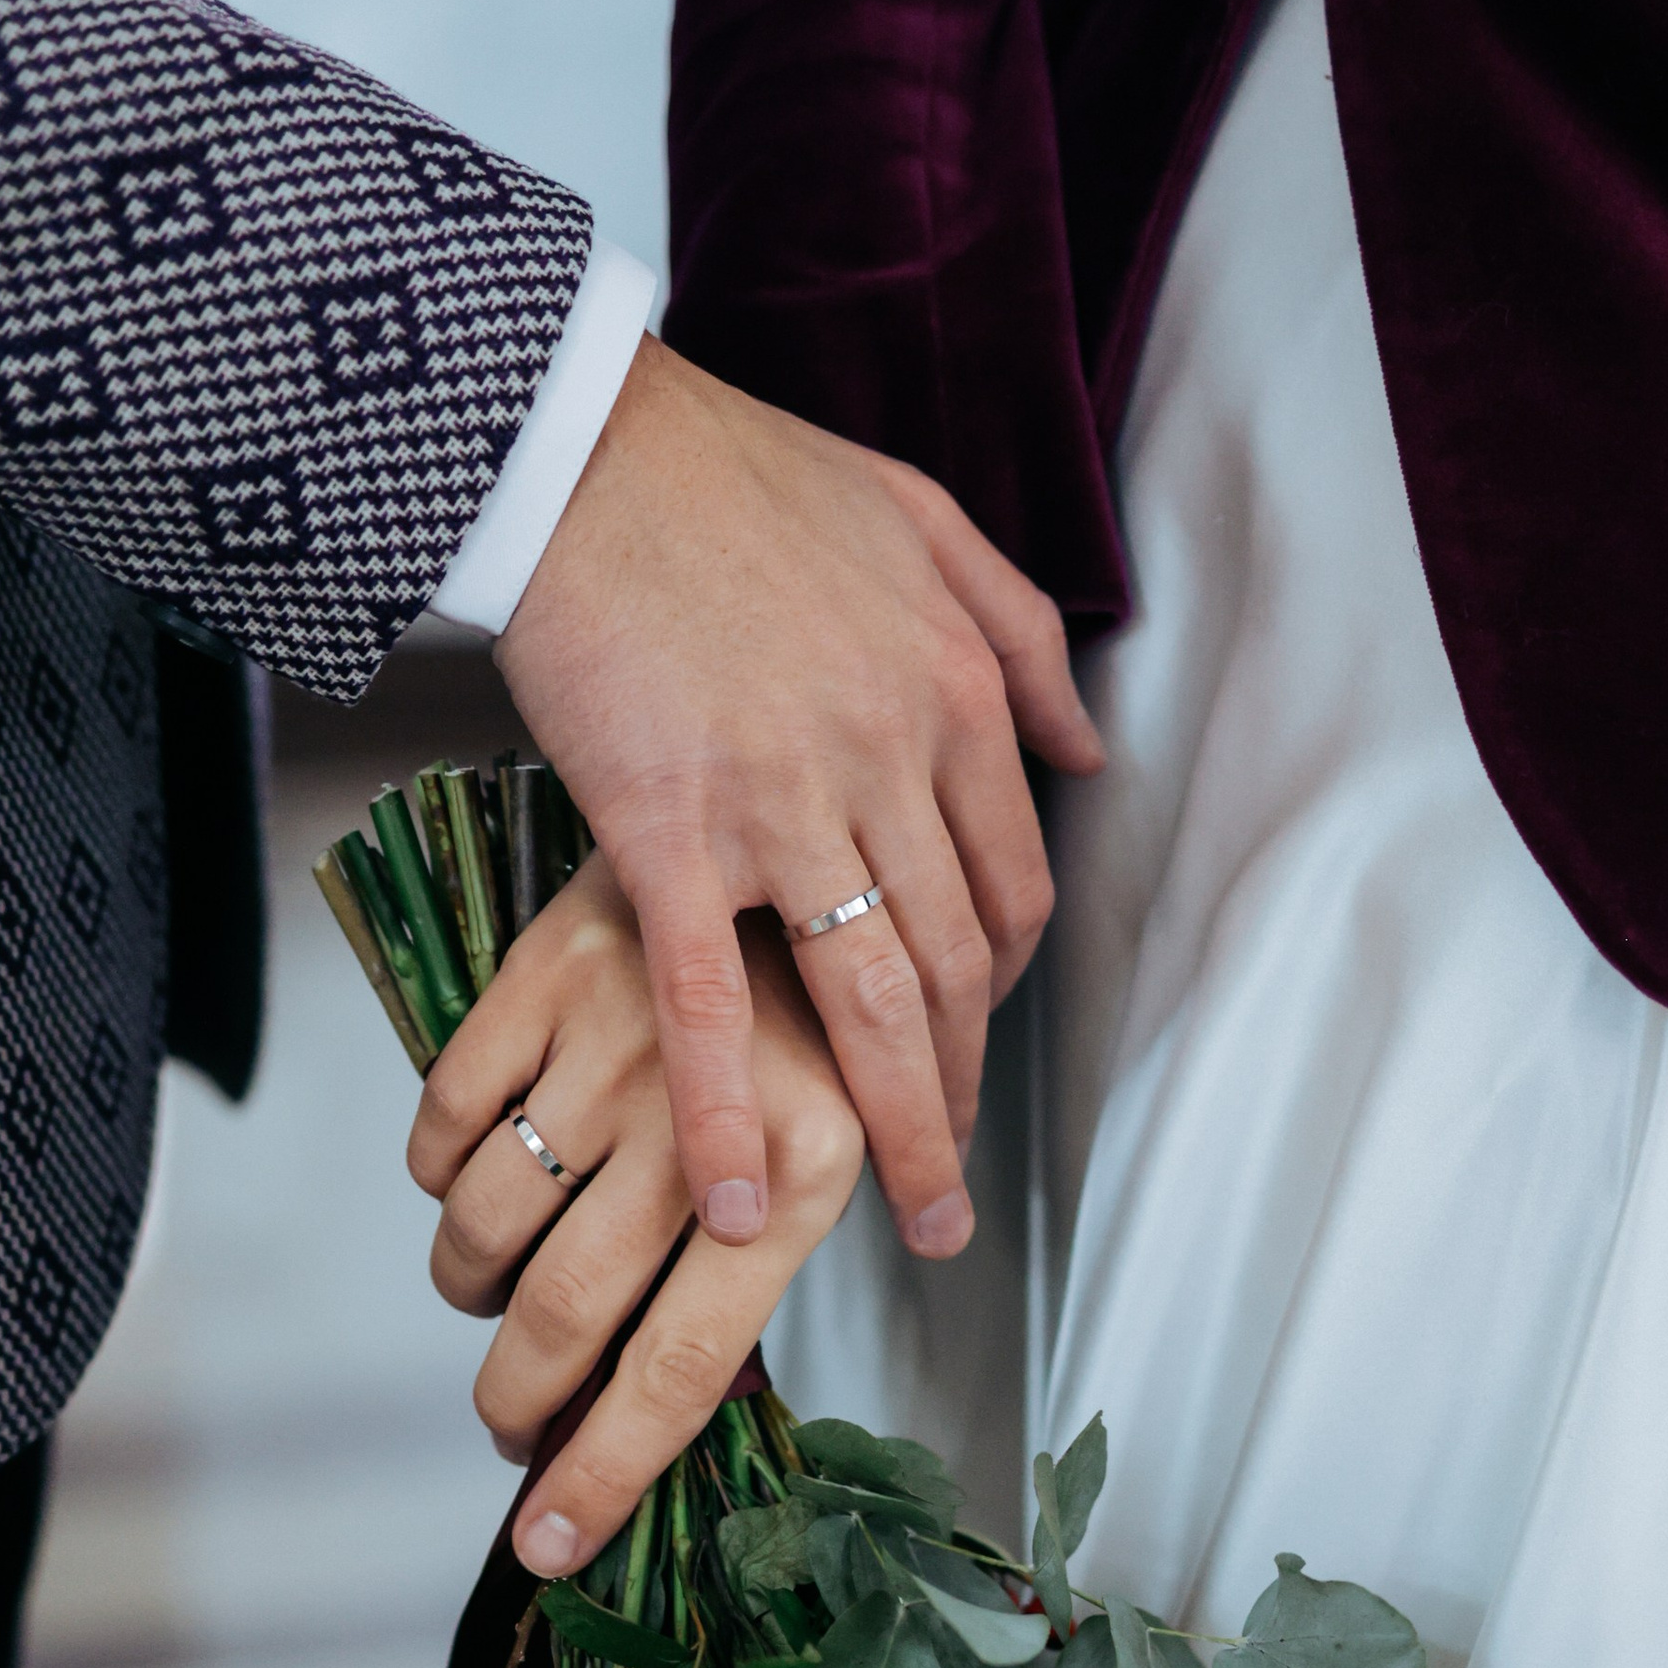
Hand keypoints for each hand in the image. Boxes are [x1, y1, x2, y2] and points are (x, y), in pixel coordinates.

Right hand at [410, 854, 865, 1572]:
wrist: (807, 813)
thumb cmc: (824, 1015)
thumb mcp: (839, 1142)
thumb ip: (765, 1268)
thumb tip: (681, 1403)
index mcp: (805, 1175)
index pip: (679, 1366)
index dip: (604, 1470)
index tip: (546, 1542)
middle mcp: (704, 1116)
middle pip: (563, 1315)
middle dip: (519, 1399)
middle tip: (510, 1426)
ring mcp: (613, 1043)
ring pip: (485, 1225)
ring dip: (473, 1288)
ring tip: (498, 1295)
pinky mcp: (543, 975)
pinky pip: (444, 1121)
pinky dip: (439, 1177)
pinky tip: (474, 1182)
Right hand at [496, 335, 1101, 1266]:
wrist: (578, 442)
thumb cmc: (732, 470)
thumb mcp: (919, 514)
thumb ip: (1017, 631)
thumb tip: (1089, 746)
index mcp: (953, 693)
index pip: (1011, 885)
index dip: (1000, 986)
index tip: (973, 1043)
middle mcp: (889, 762)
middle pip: (954, 968)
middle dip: (962, 1095)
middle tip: (953, 1190)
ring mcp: (781, 805)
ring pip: (867, 1001)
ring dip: (898, 1131)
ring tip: (907, 1225)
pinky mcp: (666, 833)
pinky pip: (713, 1002)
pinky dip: (729, 1109)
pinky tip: (742, 1198)